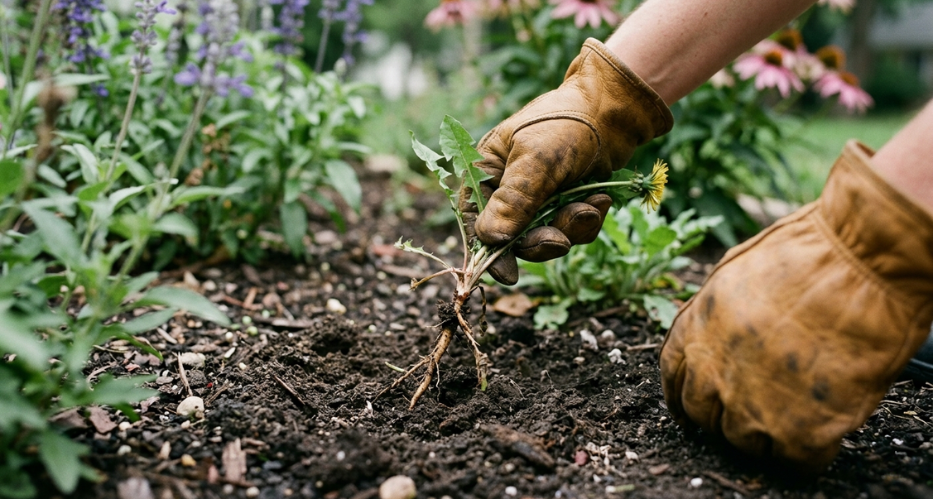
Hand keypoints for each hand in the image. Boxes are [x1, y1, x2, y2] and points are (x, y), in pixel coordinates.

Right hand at [460, 38, 672, 284]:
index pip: (475, 217)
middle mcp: (507, 187)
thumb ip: (514, 201)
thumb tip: (489, 240)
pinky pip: (571, 231)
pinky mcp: (565, 203)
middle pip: (513, 238)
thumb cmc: (568, 123)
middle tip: (562, 240)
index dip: (488, 249)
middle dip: (541, 240)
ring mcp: (538, 198)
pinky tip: (600, 199)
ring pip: (545, 238)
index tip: (508, 274)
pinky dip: (587, 221)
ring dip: (570, 228)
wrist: (615, 108)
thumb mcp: (537, 160)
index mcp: (486, 169)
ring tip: (592, 205)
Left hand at [660, 142, 932, 469]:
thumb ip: (714, 309)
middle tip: (757, 404)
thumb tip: (712, 331)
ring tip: (799, 406)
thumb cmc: (807, 253)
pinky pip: (797, 459)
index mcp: (694, 332)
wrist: (859, 264)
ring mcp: (753, 407)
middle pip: (704, 416)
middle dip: (724, 413)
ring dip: (767, 431)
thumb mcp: (735, 270)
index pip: (672, 376)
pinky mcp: (800, 432)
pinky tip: (826, 426)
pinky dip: (811, 449)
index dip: (683, 394)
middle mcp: (712, 374)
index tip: (690, 406)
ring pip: (745, 442)